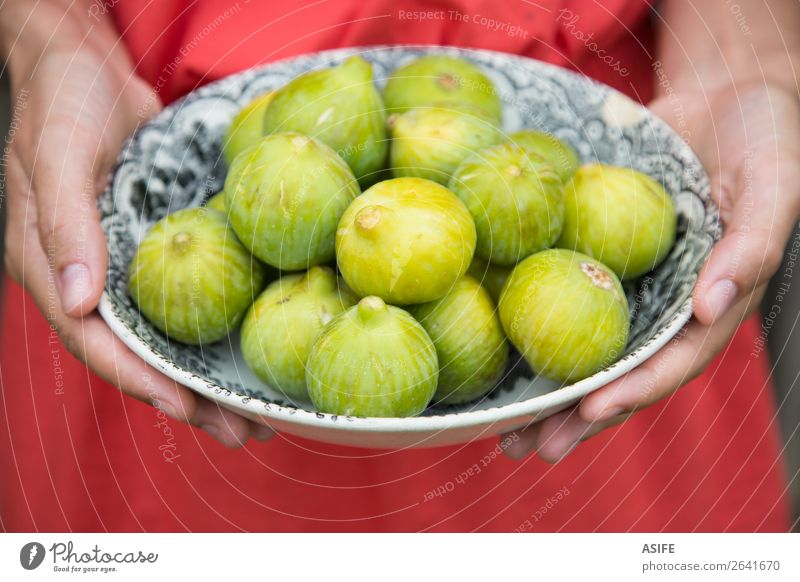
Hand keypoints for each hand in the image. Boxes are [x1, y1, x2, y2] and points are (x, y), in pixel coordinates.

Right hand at [2, 4, 272, 446]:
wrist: (86, 68)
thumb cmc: (62, 103)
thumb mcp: (58, 155)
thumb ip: (64, 227)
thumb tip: (77, 302)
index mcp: (54, 270)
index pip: (97, 343)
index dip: (141, 382)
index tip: (188, 411)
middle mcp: (91, 281)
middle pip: (140, 357)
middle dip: (189, 400)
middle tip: (244, 431)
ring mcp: (125, 270)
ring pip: (169, 339)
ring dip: (210, 379)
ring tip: (257, 413)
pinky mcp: (157, 252)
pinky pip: (187, 301)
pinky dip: (216, 332)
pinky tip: (251, 348)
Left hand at [503, 83, 799, 461]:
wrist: (724, 99)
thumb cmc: (764, 140)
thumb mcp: (772, 186)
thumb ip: (750, 247)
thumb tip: (710, 306)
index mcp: (710, 305)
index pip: (670, 362)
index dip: (632, 390)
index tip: (590, 410)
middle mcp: (664, 308)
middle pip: (617, 373)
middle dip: (576, 415)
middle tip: (529, 449)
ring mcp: (628, 287)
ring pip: (583, 348)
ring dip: (546, 389)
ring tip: (503, 429)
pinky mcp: (596, 258)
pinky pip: (562, 295)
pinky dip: (533, 325)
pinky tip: (496, 350)